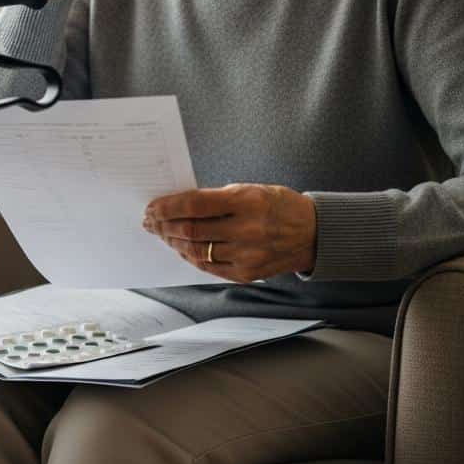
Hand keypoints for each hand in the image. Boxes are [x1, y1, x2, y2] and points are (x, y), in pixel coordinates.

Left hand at [142, 183, 316, 282]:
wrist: (313, 233)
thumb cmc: (277, 205)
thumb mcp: (249, 189)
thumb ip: (216, 198)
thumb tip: (178, 205)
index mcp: (245, 202)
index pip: (194, 205)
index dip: (168, 206)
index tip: (152, 206)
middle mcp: (246, 230)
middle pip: (191, 230)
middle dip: (164, 225)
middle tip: (150, 221)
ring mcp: (246, 255)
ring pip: (196, 250)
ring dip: (173, 241)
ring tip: (161, 233)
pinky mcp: (246, 274)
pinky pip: (208, 266)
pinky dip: (190, 256)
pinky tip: (181, 247)